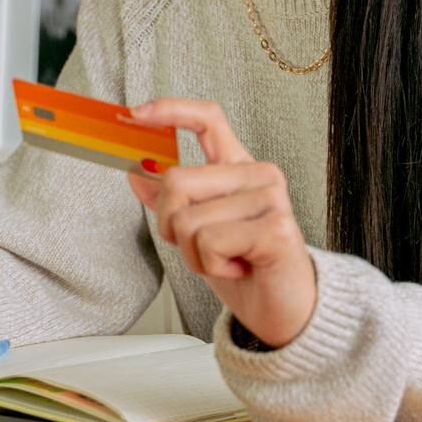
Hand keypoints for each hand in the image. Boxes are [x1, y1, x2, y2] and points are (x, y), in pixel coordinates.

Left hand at [123, 98, 317, 348]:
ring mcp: (270, 198)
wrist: (285, 311)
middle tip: (206, 248)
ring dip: (194, 255)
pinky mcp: (275, 227)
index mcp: (239, 168)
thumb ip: (173, 202)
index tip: (136, 115)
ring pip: (188, 220)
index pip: (208, 119)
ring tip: (226, 261)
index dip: (170, 110)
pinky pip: (208, 242)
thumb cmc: (246, 270)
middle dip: (172, 226)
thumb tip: (136, 172)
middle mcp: (258, 175)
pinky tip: (239, 268)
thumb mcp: (198, 233)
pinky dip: (212, 266)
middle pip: (176, 181)